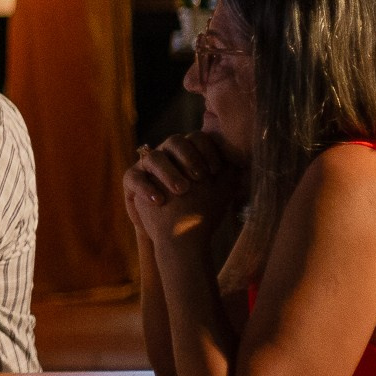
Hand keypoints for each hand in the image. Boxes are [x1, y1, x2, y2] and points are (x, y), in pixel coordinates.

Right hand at [124, 132, 242, 252]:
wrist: (178, 237)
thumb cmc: (200, 212)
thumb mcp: (220, 192)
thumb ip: (231, 173)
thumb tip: (242, 159)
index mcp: (190, 153)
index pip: (197, 138)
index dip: (206, 150)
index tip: (215, 171)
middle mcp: (168, 154)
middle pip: (174, 141)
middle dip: (188, 157)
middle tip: (198, 177)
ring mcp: (148, 167)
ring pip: (154, 157)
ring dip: (169, 172)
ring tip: (182, 191)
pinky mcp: (132, 180)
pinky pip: (132, 177)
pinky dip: (146, 188)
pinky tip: (159, 201)